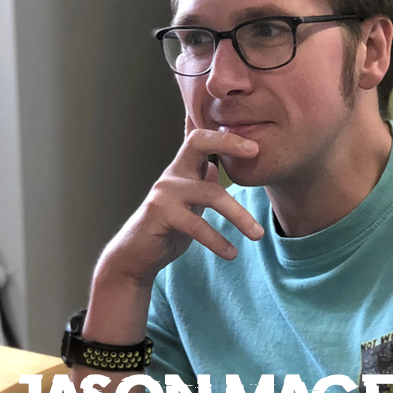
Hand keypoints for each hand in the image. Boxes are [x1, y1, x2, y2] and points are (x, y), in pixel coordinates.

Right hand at [97, 113, 262, 288]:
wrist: (134, 256)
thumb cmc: (165, 228)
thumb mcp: (188, 204)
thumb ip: (201, 185)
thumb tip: (216, 167)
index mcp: (182, 170)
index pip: (201, 140)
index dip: (226, 136)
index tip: (253, 144)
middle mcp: (172, 174)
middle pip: (198, 144)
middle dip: (227, 142)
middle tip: (256, 151)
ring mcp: (164, 192)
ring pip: (211, 193)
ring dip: (239, 216)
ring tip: (257, 234)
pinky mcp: (160, 214)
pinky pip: (197, 225)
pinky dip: (217, 241)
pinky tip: (231, 253)